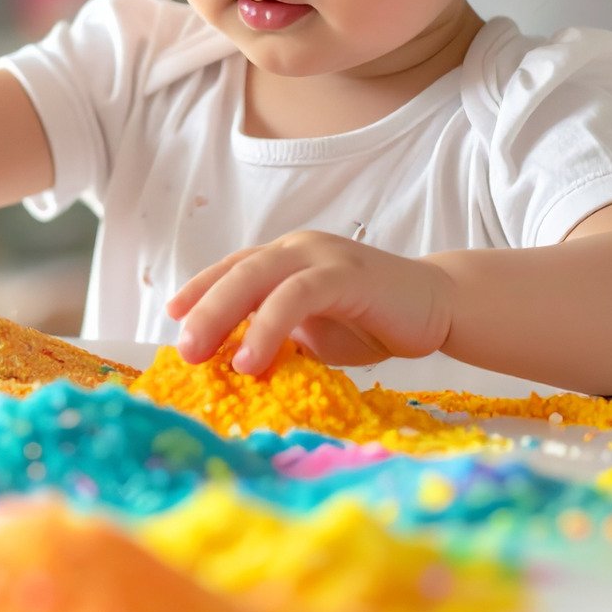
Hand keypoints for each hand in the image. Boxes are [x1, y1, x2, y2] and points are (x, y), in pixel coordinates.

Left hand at [166, 230, 453, 375]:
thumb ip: (277, 336)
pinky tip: (251, 358)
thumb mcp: (313, 332)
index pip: (233, 269)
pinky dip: (268, 326)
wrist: (438, 306)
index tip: (172, 317)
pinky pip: (296, 296)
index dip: (200, 290)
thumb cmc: (371, 320)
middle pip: (236, 272)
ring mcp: (321, 256)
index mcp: (286, 258)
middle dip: (202, 308)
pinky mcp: (345, 274)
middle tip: (180, 348)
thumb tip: (232, 362)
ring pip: (258, 278)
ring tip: (202, 356)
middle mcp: (297, 249)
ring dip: (224, 316)